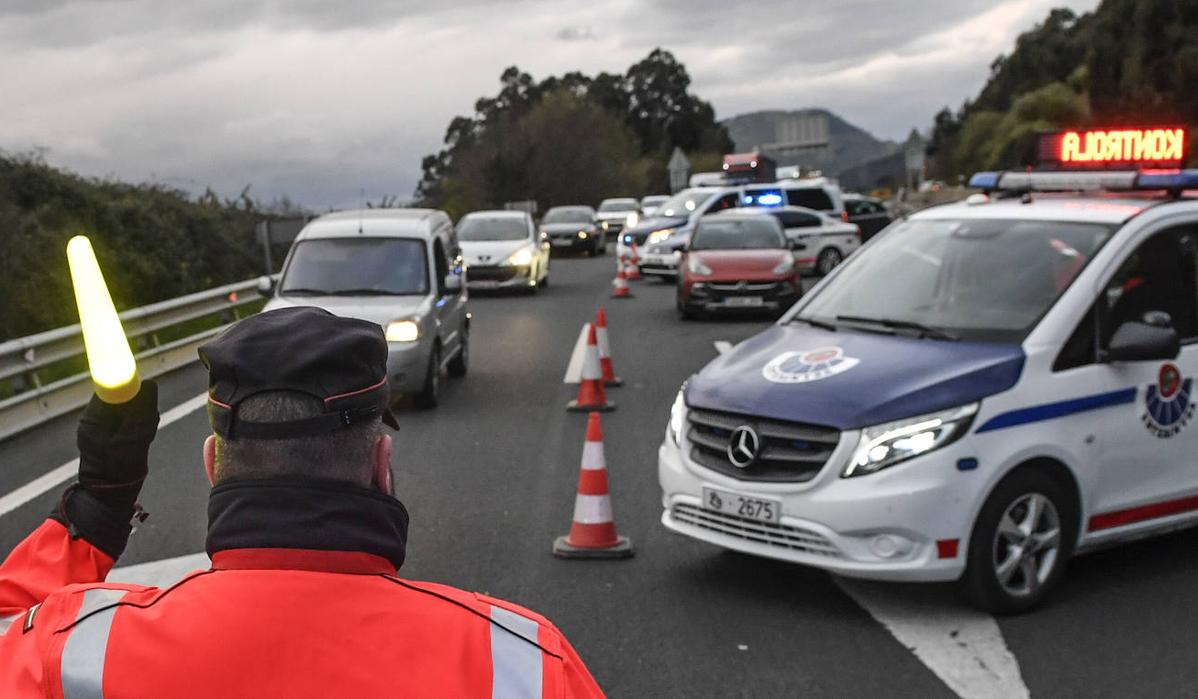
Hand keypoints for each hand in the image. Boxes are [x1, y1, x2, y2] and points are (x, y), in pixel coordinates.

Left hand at [76, 380, 159, 511]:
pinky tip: (138, 441)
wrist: (108, 495)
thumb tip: (149, 384)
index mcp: (94, 417)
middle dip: (138, 406)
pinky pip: (122, 422)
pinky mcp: (104, 437)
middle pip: (119, 397)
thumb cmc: (120, 469)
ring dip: (138, 418)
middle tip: (146, 423)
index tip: (146, 399)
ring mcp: (96, 428)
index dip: (131, 388)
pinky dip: (135, 427)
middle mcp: (92, 419)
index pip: (111, 387)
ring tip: (142, 436)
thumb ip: (143, 409)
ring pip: (123, 410)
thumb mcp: (136, 436)